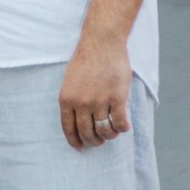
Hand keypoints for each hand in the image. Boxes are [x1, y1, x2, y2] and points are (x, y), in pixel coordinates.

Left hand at [58, 36, 132, 151]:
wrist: (101, 43)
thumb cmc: (86, 59)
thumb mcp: (70, 80)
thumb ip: (72, 100)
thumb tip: (78, 121)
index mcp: (66, 98)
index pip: (68, 128)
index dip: (75, 141)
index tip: (80, 147)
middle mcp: (81, 103)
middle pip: (87, 134)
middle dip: (93, 141)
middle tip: (99, 140)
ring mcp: (99, 102)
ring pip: (104, 132)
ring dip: (109, 136)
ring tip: (111, 132)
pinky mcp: (116, 99)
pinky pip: (119, 124)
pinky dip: (122, 129)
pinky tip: (123, 126)